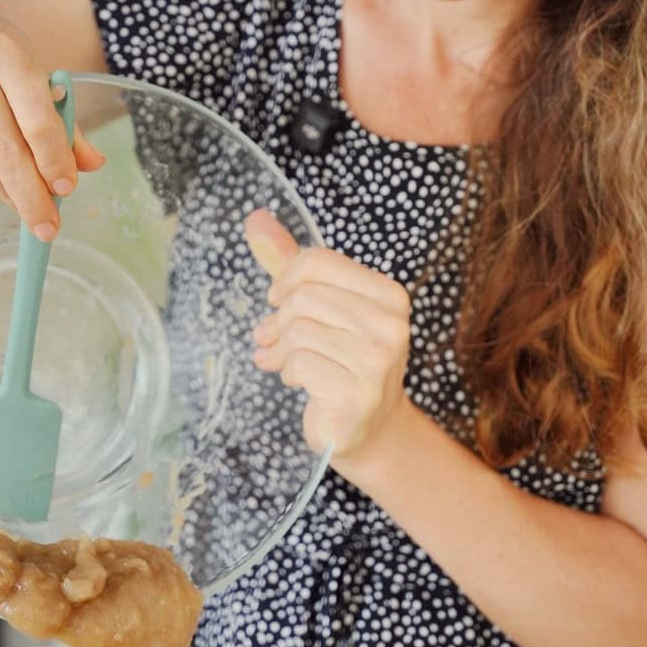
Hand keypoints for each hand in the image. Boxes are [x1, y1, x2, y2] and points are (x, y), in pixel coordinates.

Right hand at [0, 0, 104, 237]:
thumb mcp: (20, 57)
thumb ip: (57, 112)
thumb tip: (91, 164)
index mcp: (6, 49)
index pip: (36, 117)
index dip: (53, 159)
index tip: (67, 190)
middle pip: (4, 147)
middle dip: (30, 194)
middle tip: (48, 228)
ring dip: (7, 190)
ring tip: (30, 209)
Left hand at [244, 209, 411, 464]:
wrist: (369, 428)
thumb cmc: (344, 360)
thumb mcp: (323, 306)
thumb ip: (291, 263)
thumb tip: (254, 218)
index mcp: (390, 295)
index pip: (319, 262)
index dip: (286, 278)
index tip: (278, 299)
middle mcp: (391, 326)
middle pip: (305, 297)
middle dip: (278, 319)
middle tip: (271, 337)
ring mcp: (377, 363)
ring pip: (298, 331)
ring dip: (279, 349)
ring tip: (280, 360)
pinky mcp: (356, 395)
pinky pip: (299, 364)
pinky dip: (288, 372)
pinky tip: (298, 381)